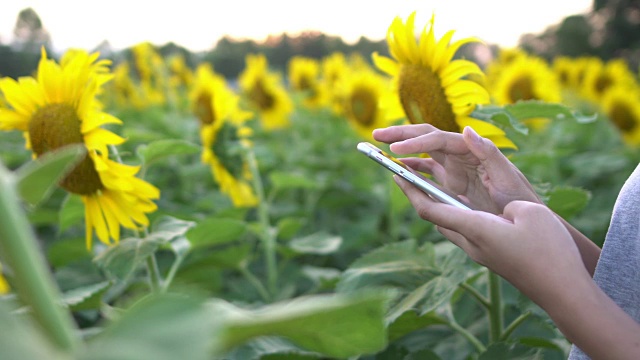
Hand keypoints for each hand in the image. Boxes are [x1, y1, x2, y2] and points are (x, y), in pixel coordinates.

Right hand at [373, 124, 539, 213]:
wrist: (526, 219)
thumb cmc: (520, 197)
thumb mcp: (508, 176)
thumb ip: (488, 152)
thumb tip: (467, 130)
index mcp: (472, 149)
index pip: (438, 139)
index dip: (415, 142)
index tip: (395, 151)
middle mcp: (460, 154)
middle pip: (425, 137)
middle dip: (400, 134)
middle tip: (376, 136)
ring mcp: (454, 168)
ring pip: (422, 152)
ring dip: (402, 150)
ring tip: (379, 150)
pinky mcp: (451, 182)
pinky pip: (426, 171)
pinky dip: (410, 168)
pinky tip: (397, 170)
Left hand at [392, 175, 588, 305]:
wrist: (564, 291)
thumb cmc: (549, 251)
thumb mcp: (529, 213)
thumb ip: (506, 204)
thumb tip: (499, 210)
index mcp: (475, 228)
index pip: (431, 208)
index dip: (411, 191)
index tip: (395, 174)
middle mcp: (471, 243)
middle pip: (435, 217)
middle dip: (419, 195)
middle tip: (408, 175)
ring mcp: (479, 253)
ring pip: (449, 225)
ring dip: (437, 205)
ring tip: (431, 186)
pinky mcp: (489, 257)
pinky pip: (464, 232)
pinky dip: (456, 215)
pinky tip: (465, 206)